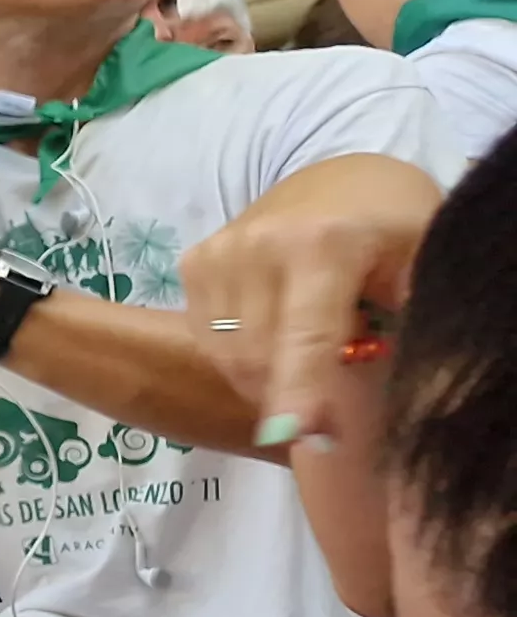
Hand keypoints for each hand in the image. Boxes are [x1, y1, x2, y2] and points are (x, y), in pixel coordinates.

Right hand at [178, 153, 438, 447]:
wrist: (340, 179)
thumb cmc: (393, 226)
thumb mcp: (421, 263)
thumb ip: (407, 318)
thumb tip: (399, 386)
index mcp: (322, 244)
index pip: (306, 335)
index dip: (301, 391)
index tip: (298, 437)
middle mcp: (257, 245)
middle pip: (258, 357)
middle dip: (289, 399)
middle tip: (329, 417)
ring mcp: (218, 253)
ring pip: (228, 357)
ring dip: (265, 382)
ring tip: (306, 369)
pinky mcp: (195, 262)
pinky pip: (209, 340)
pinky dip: (240, 358)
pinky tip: (274, 341)